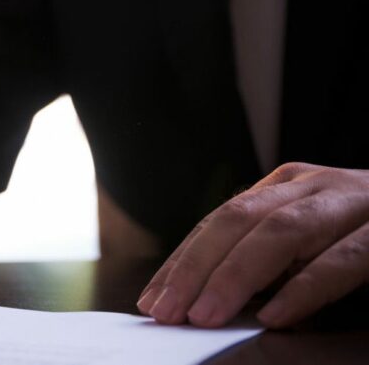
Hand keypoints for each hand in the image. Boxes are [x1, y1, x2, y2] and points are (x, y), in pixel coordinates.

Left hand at [137, 162, 368, 327]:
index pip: (218, 221)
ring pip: (283, 232)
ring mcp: (354, 201)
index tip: (153, 298)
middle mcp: (314, 185)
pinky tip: (277, 315)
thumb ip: (264, 258)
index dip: (182, 260)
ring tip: (206, 315)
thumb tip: (202, 297)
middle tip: (167, 311)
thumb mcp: (308, 238)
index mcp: (286, 185)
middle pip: (238, 221)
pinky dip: (307, 287)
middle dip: (196, 268)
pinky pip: (344, 257)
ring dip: (237, 276)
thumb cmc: (364, 233)